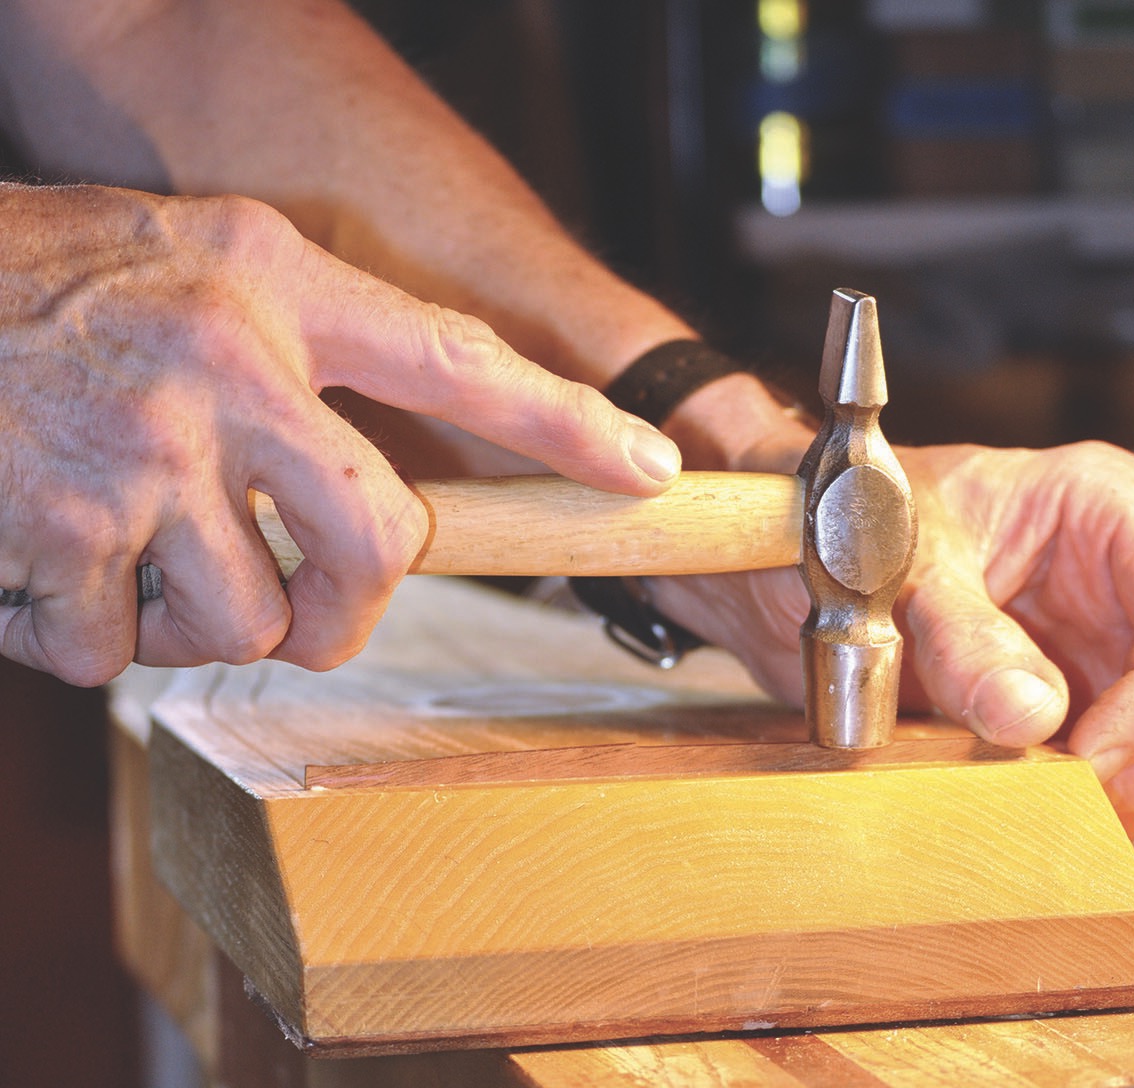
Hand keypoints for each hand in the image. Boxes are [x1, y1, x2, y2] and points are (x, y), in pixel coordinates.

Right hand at [0, 183, 678, 683]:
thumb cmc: (52, 285)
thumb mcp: (199, 267)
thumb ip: (299, 352)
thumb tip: (378, 491)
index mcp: (275, 284)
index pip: (457, 358)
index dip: (564, 423)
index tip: (646, 472)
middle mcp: (229, 364)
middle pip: (380, 539)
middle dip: (354, 603)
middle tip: (313, 607)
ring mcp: (149, 452)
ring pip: (251, 619)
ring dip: (201, 621)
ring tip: (140, 562)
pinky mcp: (68, 532)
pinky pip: (120, 655)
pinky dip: (87, 638)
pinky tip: (49, 570)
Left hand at [650, 438, 1133, 838]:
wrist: (797, 561)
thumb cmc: (849, 529)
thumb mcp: (897, 569)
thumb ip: (959, 638)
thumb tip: (1029, 715)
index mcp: (1097, 508)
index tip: (1104, 754)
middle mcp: (1118, 579)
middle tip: (1099, 805)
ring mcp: (1104, 645)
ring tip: (1070, 814)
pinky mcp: (1076, 702)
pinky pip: (1123, 761)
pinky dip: (1106, 799)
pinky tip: (1059, 816)